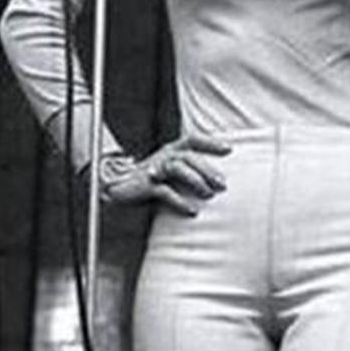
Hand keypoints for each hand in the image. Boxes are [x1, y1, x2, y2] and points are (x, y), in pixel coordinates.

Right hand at [101, 134, 230, 215]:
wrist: (120, 190)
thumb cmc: (152, 182)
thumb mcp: (172, 172)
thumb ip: (189, 171)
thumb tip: (217, 180)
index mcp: (172, 150)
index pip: (193, 139)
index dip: (210, 142)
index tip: (229, 149)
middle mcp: (164, 156)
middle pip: (189, 156)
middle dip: (207, 169)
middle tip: (222, 184)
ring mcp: (154, 169)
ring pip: (178, 168)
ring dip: (196, 181)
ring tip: (209, 194)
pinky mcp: (146, 185)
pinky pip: (165, 191)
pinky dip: (180, 201)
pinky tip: (192, 211)